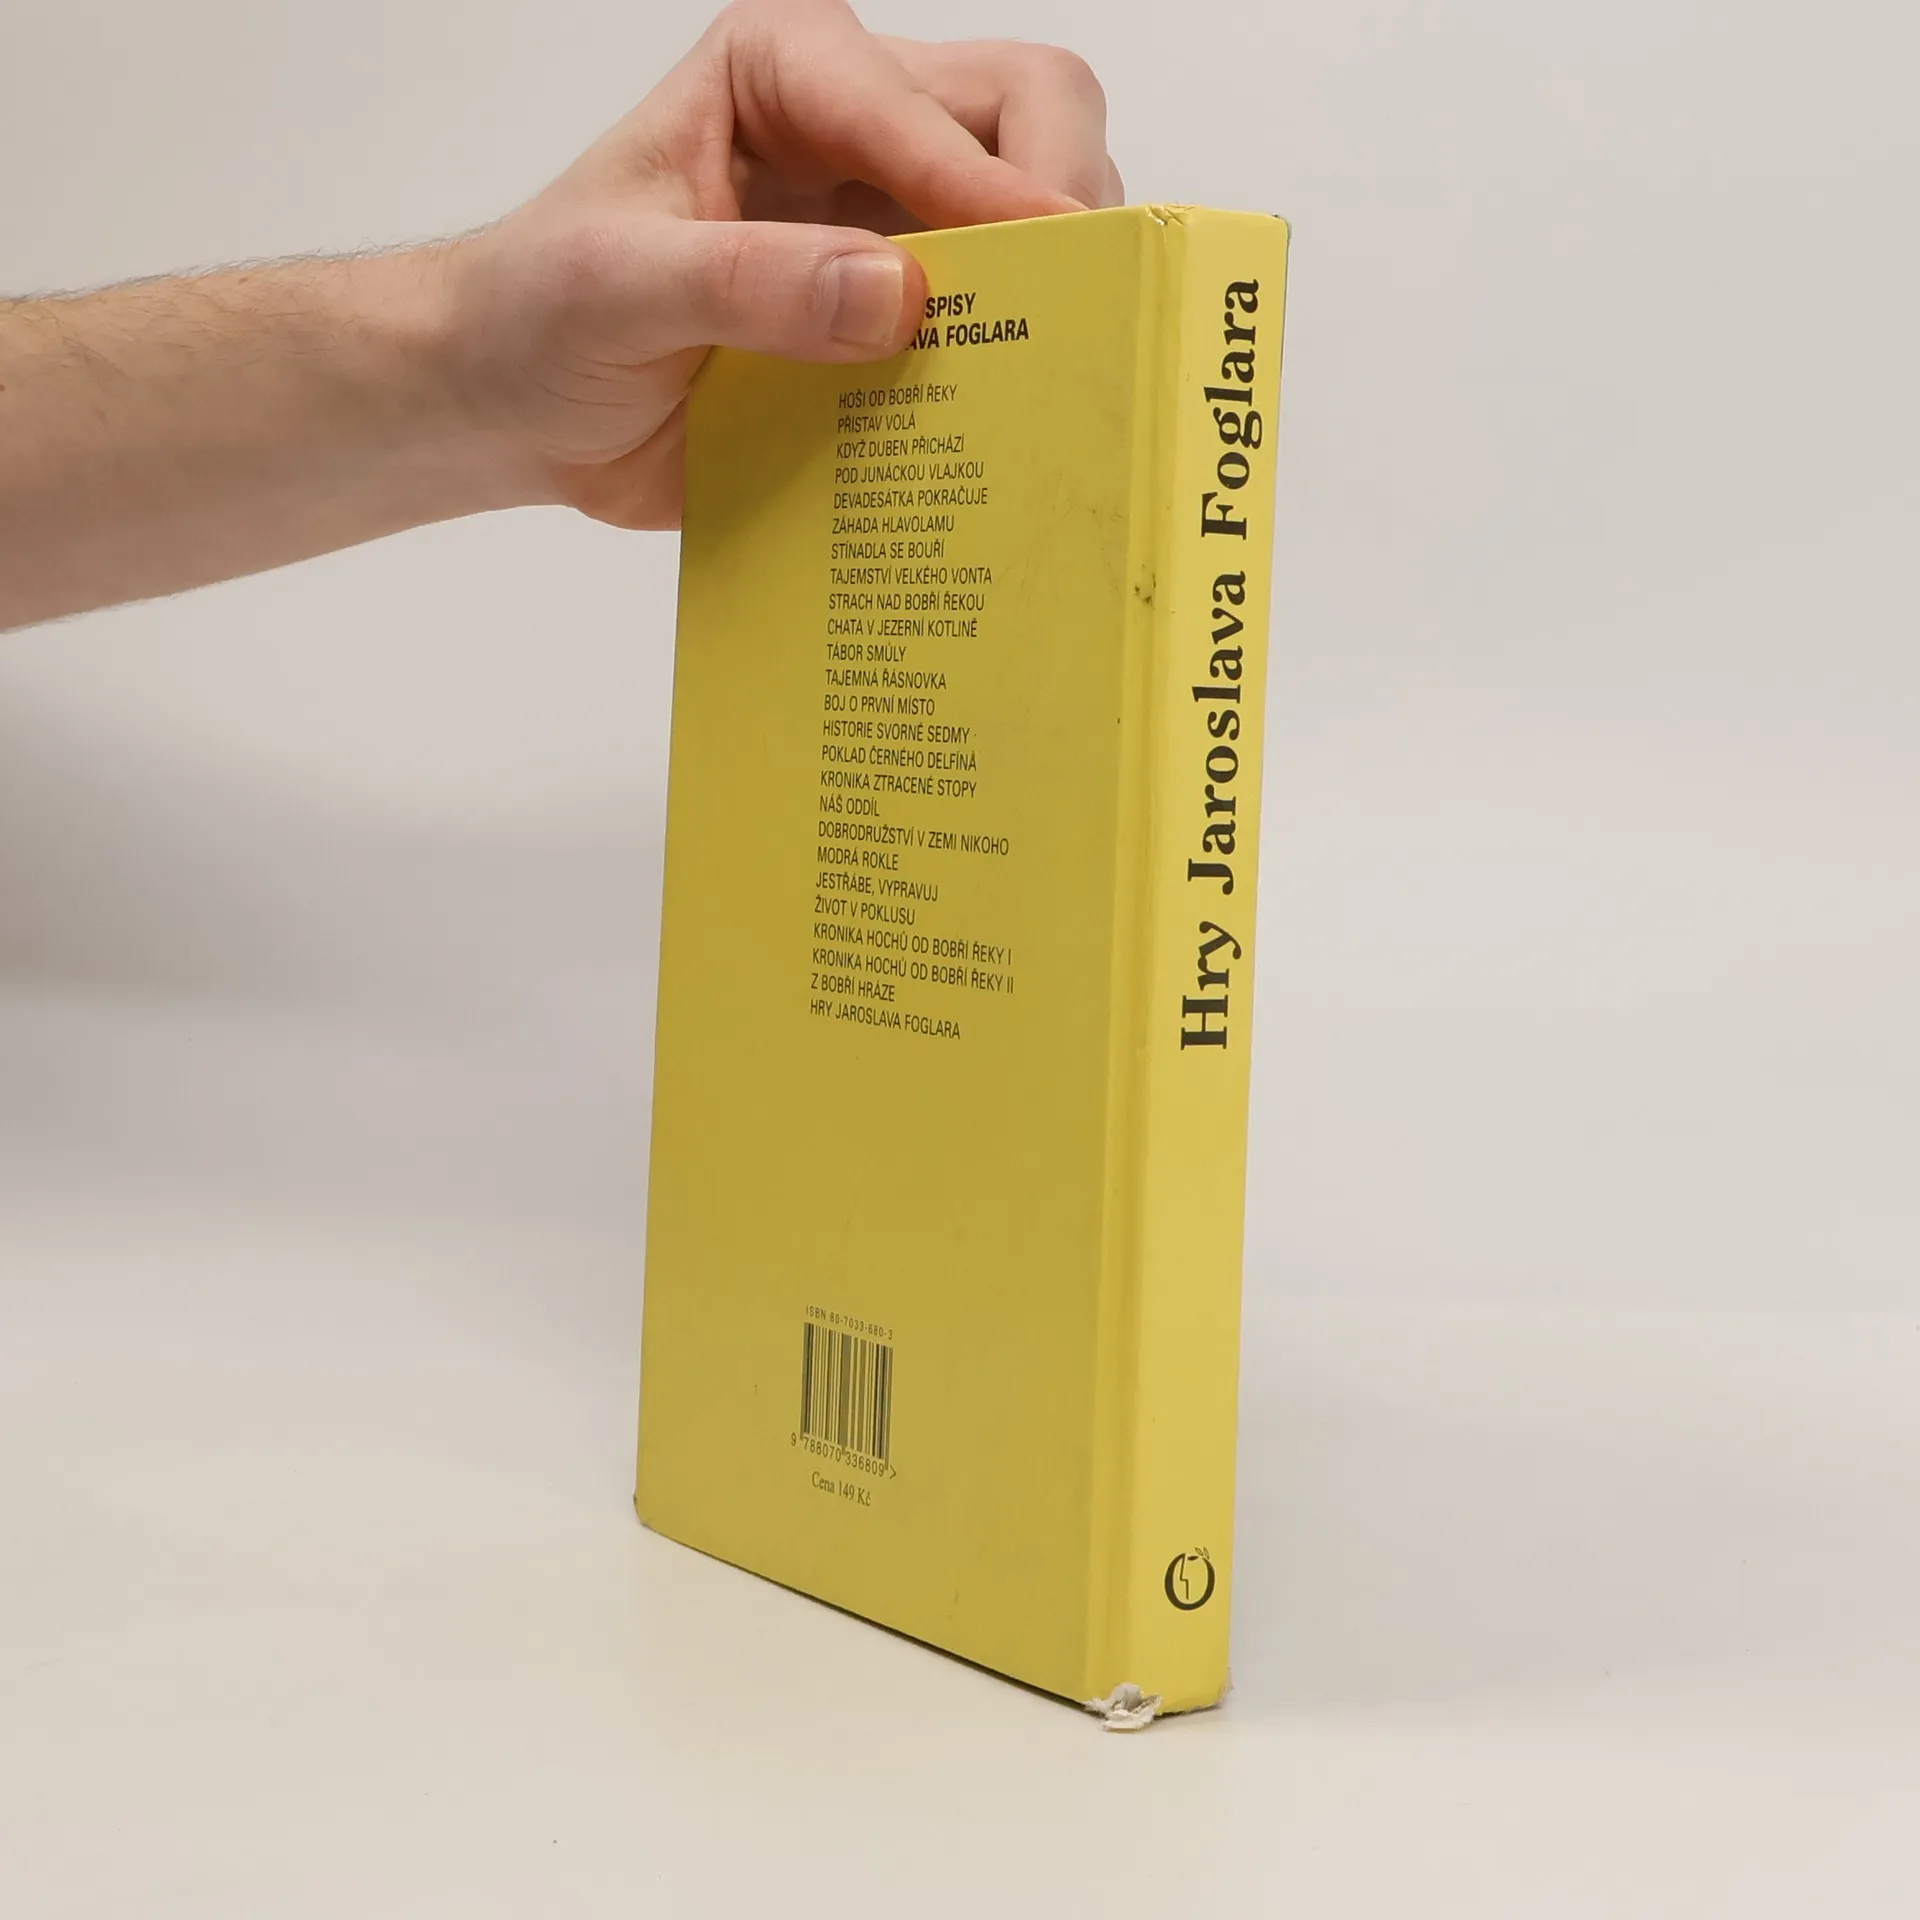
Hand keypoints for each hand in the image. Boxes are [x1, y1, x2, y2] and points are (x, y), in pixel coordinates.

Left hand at [444, 0, 1121, 530]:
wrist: (516, 406)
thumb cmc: (539, 315)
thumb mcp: (617, 290)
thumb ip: (748, 284)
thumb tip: (897, 295)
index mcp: (788, 71)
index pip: (929, 103)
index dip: (996, 184)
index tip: (1043, 264)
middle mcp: (859, 128)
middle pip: (1030, 114)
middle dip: (1065, 204)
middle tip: (1075, 309)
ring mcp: (889, 225)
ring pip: (1036, 215)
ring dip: (1057, 286)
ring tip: (1058, 368)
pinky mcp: (896, 317)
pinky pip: (995, 323)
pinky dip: (1019, 361)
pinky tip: (1017, 415)